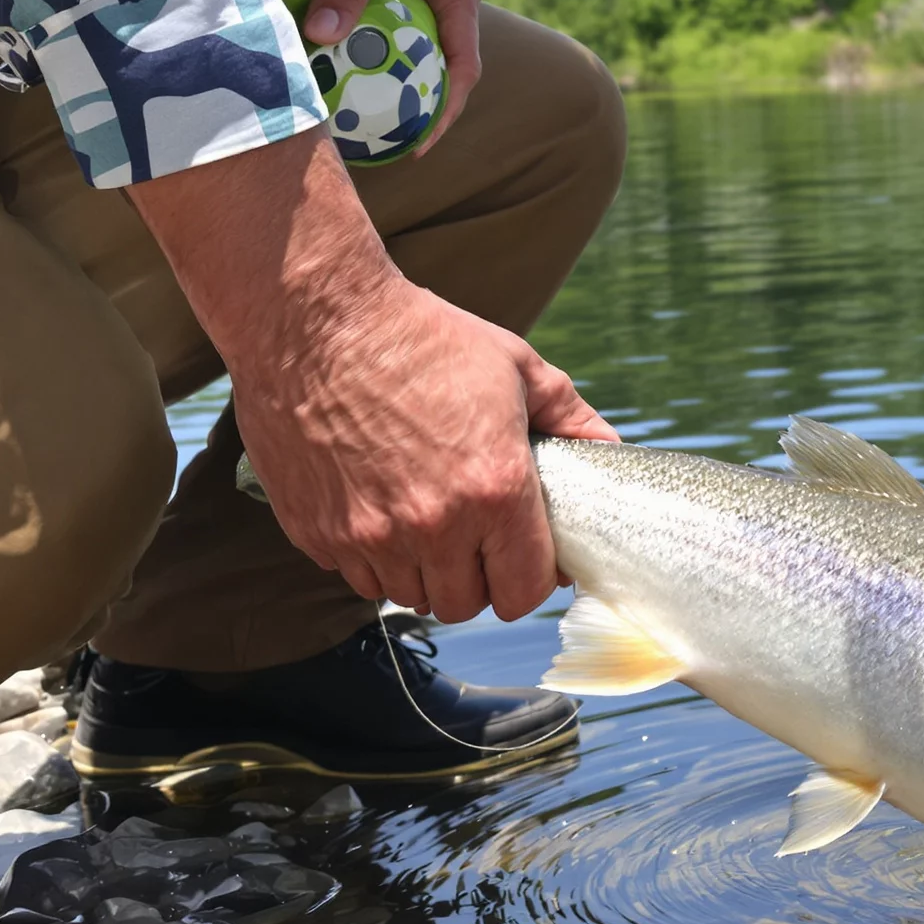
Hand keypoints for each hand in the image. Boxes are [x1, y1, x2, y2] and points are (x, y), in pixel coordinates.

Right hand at [129, 132, 618, 627]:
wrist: (314, 318)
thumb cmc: (422, 336)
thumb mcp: (517, 366)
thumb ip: (572, 420)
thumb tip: (609, 453)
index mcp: (494, 489)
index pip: (525, 592)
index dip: (532, 580)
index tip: (527, 557)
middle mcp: (432, 525)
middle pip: (466, 605)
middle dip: (479, 579)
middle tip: (477, 538)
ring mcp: (369, 534)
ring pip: (410, 597)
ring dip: (425, 572)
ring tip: (428, 521)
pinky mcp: (317, 532)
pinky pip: (357, 575)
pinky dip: (374, 556)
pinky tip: (381, 507)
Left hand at [300, 0, 480, 151]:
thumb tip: (321, 36)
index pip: (464, 64)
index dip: (448, 108)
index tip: (422, 139)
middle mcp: (439, 5)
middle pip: (438, 71)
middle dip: (419, 111)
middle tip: (389, 144)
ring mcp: (411, 5)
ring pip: (405, 59)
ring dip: (385, 91)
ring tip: (360, 127)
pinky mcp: (381, 1)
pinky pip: (373, 41)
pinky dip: (356, 63)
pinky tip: (330, 87)